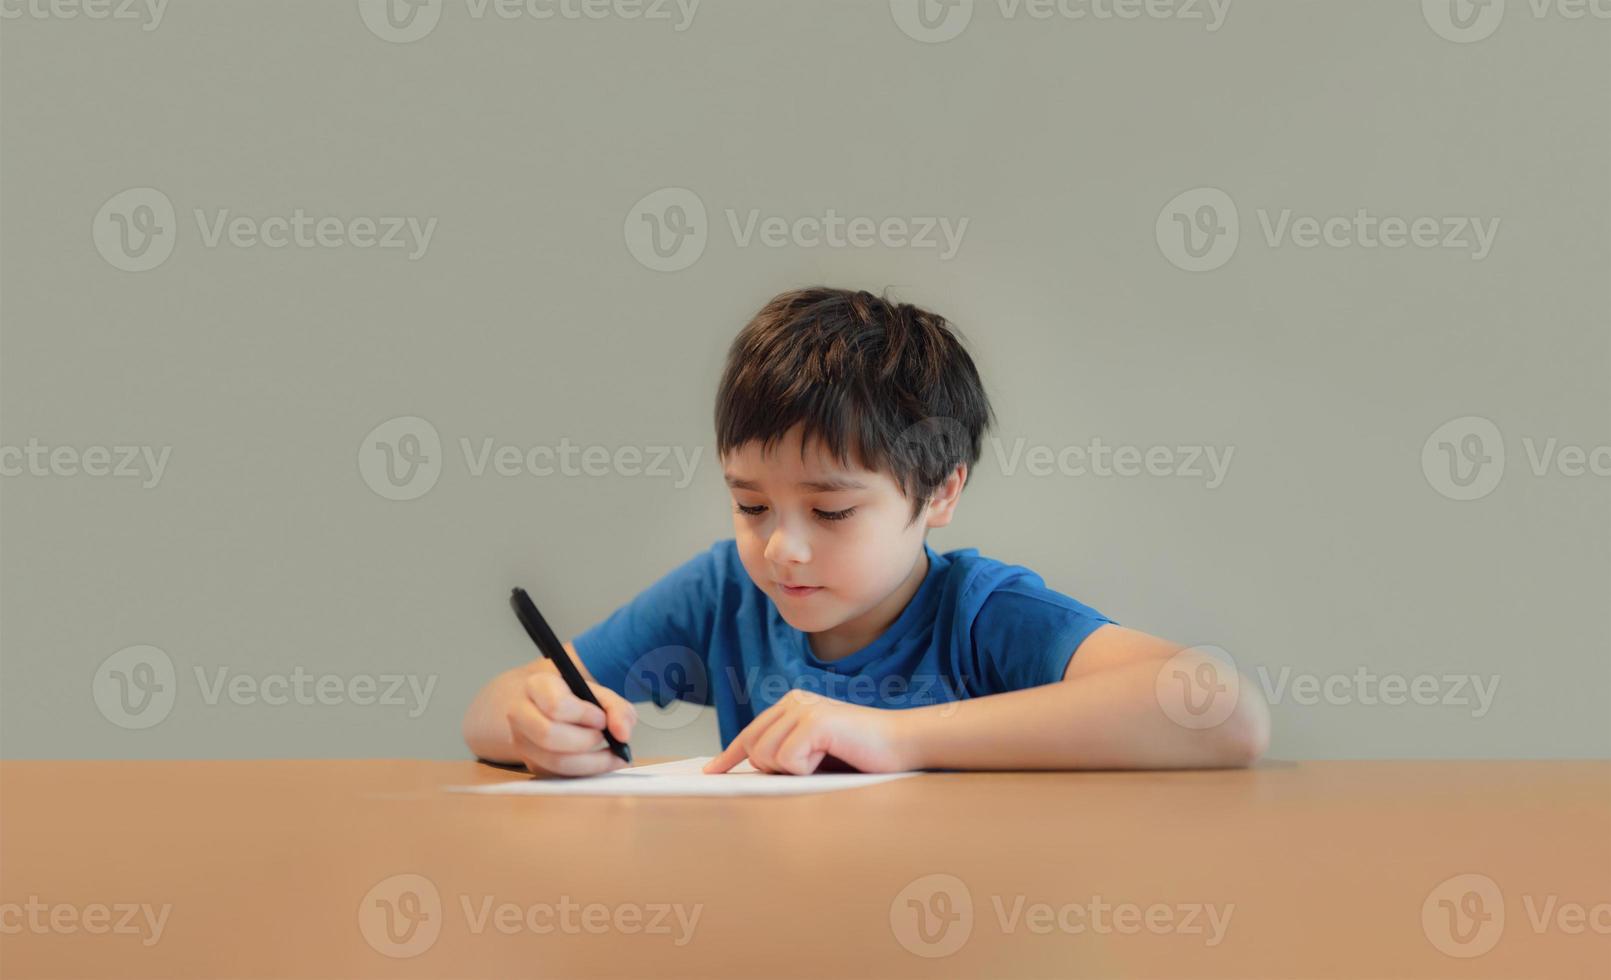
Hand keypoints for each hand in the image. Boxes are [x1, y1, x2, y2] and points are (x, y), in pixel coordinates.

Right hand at [505, 660, 636, 776]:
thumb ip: (616, 708)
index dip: (584, 715)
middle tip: (603, 736)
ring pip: (553, 761)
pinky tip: (601, 762)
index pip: (555, 705)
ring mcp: (521, 741)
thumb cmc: (571, 696)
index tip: (602, 718)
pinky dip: (585, 772)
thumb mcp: (596, 692)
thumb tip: (623, 734)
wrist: (543, 703)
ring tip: (610, 754)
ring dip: (590, 762)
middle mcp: (521, 713)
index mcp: (536, 686)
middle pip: (549, 736)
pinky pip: (558, 775)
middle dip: (585, 740)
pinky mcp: (530, 763)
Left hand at [702, 690, 910, 774]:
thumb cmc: (862, 756)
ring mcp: (803, 709)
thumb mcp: (816, 755)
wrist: (904, 745)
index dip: (729, 756)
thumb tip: (750, 771)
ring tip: (826, 761)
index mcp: (791, 705)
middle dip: (775, 771)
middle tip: (814, 769)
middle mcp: (793, 701)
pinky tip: (833, 757)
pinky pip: (788, 762)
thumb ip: (786, 756)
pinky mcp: (814, 721)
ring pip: (766, 758)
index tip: (712, 772)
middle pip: (754, 750)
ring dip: (794, 772)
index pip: (750, 734)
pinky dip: (808, 771)